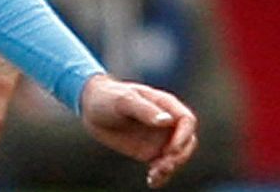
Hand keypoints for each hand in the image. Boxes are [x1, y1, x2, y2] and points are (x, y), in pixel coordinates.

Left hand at [78, 75, 197, 187]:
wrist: (91, 107)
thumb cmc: (108, 96)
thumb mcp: (124, 100)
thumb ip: (145, 110)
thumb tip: (167, 121)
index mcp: (165, 104)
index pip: (187, 121)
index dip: (183, 136)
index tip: (170, 149)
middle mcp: (166, 123)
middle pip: (187, 141)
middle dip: (180, 155)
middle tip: (164, 165)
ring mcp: (159, 138)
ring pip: (177, 156)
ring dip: (171, 167)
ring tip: (154, 175)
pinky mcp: (149, 152)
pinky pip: (162, 167)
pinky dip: (162, 176)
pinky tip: (152, 182)